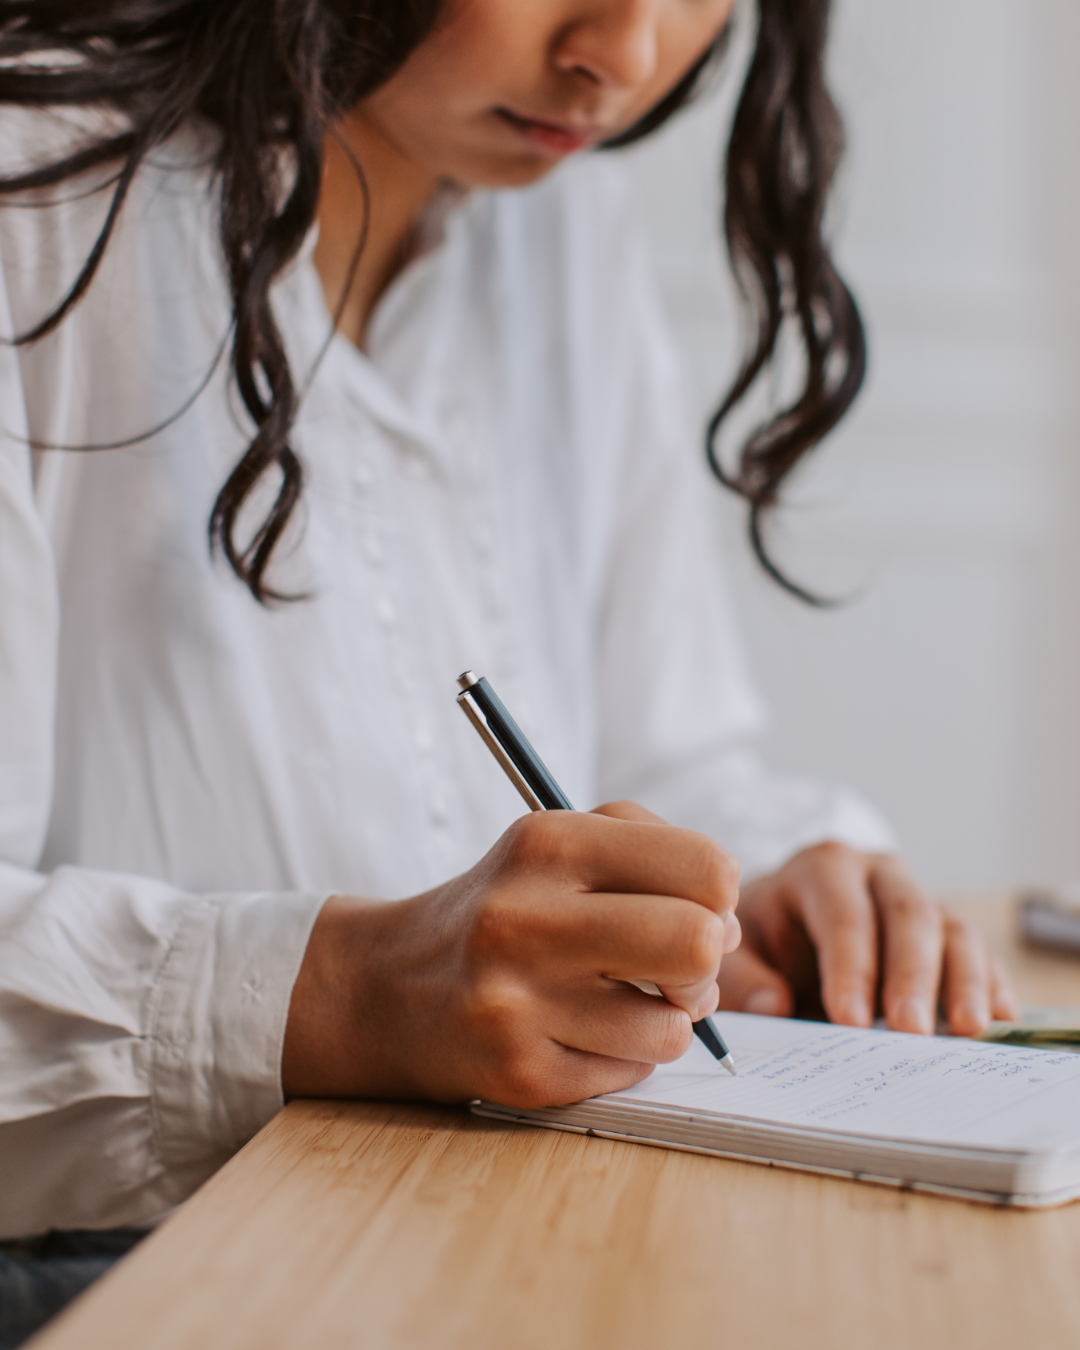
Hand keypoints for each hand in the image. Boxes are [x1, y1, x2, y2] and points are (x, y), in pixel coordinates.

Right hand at [282, 802, 740, 1107]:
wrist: (390, 986)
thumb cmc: (504, 907)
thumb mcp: (559, 840)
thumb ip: (652, 850)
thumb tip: (727, 923)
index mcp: (547, 843)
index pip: (703, 867)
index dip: (718, 895)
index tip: (696, 907)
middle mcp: (525, 918)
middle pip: (697, 945)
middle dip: (706, 963)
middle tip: (679, 968)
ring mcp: (517, 1003)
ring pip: (671, 1028)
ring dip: (666, 1021)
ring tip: (623, 1003)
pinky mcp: (518, 1073)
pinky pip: (629, 1074)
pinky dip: (623, 1057)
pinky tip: (579, 1033)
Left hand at [715, 842, 1017, 1035]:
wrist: (787, 922)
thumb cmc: (762, 937)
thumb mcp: (738, 952)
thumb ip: (744, 979)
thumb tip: (774, 1008)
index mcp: (822, 868)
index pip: (843, 914)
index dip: (850, 967)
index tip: (849, 1021)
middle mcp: (879, 875)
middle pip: (908, 915)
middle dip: (912, 975)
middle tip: (910, 1032)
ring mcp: (920, 898)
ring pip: (953, 930)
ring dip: (964, 981)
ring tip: (966, 1031)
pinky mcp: (949, 932)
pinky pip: (981, 952)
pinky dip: (991, 985)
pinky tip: (998, 1022)